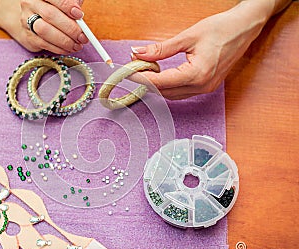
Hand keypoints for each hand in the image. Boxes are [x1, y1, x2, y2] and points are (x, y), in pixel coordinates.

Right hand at [16, 0, 88, 53]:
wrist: (32, 15)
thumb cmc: (53, 7)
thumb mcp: (62, 1)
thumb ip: (72, 2)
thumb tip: (79, 15)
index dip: (67, 6)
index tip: (79, 15)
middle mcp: (30, 4)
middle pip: (50, 15)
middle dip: (70, 28)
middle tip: (82, 36)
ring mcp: (26, 20)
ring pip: (44, 31)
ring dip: (64, 41)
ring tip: (77, 45)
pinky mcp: (27, 36)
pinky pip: (43, 44)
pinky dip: (59, 48)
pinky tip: (68, 48)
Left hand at [131, 1, 275, 99]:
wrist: (244, 28)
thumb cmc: (221, 29)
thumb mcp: (187, 36)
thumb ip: (161, 49)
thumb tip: (138, 53)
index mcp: (198, 74)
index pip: (161, 83)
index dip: (142, 78)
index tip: (128, 73)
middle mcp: (202, 86)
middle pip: (165, 92)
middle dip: (147, 82)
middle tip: (134, 69)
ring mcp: (205, 88)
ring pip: (172, 94)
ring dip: (157, 85)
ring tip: (145, 70)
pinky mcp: (206, 86)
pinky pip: (181, 92)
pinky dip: (168, 85)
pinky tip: (160, 74)